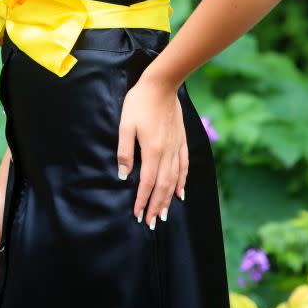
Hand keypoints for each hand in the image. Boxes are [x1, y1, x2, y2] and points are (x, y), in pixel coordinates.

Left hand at [117, 74, 187, 227]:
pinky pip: (184, 165)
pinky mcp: (182, 140)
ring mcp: (176, 147)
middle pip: (162, 186)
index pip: (147, 183)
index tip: (137, 216)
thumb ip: (125, 151)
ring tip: (164, 215)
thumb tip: (124, 175)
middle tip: (152, 223)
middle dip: (156, 206)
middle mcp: (167, 153)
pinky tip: (180, 192)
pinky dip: (182, 181)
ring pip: (174, 179)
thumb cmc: (140, 102)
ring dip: (168, 199)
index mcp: (152, 151)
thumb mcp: (126, 124)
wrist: (162, 84)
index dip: (142, 201)